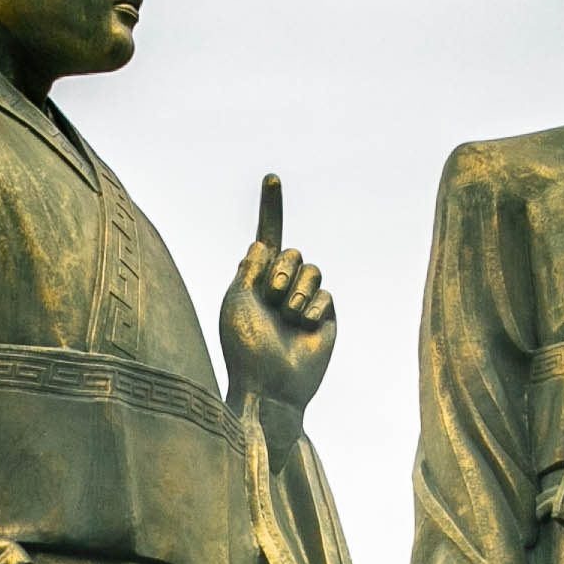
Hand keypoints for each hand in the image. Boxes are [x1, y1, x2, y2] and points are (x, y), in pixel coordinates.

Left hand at [222, 170, 335, 405]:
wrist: (270, 385)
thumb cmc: (245, 347)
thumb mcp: (236, 300)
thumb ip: (249, 267)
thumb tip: (262, 242)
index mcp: (255, 280)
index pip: (266, 238)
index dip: (270, 208)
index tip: (271, 177)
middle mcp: (281, 288)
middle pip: (292, 251)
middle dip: (282, 271)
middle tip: (271, 298)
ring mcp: (304, 302)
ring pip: (313, 269)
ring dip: (297, 292)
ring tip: (287, 317)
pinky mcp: (325, 317)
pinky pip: (327, 294)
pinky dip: (313, 308)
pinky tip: (303, 329)